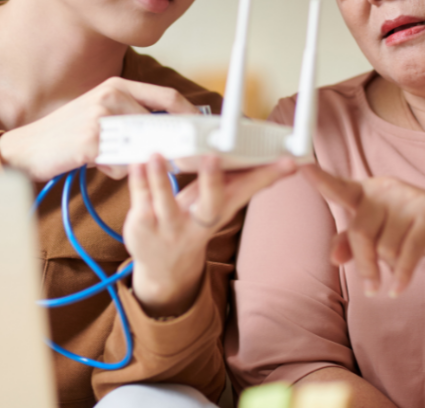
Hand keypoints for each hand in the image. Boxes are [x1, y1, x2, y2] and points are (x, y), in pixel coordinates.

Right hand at [0, 78, 199, 181]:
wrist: (27, 149)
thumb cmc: (69, 135)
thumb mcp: (102, 116)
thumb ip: (133, 118)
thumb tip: (171, 134)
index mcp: (117, 86)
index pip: (166, 96)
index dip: (189, 113)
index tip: (203, 130)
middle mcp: (111, 95)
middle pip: (161, 122)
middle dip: (174, 144)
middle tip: (182, 160)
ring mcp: (100, 117)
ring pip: (143, 145)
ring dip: (138, 161)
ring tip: (120, 160)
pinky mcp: (90, 141)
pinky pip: (121, 163)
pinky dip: (115, 170)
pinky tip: (99, 165)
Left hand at [125, 153, 297, 317]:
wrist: (166, 270)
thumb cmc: (195, 222)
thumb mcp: (222, 206)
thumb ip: (244, 182)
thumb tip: (285, 161)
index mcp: (222, 210)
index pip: (249, 192)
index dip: (268, 175)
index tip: (288, 161)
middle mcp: (198, 222)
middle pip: (211, 205)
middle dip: (213, 182)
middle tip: (213, 157)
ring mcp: (169, 226)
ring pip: (166, 203)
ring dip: (160, 179)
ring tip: (157, 155)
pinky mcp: (143, 226)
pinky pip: (140, 201)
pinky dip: (138, 182)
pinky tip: (136, 164)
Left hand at [301, 165, 424, 296]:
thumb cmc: (412, 229)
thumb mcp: (380, 235)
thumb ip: (352, 243)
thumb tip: (334, 257)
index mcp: (368, 192)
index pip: (340, 187)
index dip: (320, 179)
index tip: (300, 166)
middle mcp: (386, 191)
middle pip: (360, 232)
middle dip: (365, 264)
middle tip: (370, 286)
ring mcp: (411, 201)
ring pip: (385, 247)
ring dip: (389, 269)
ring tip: (398, 269)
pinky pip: (408, 254)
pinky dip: (402, 276)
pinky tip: (399, 288)